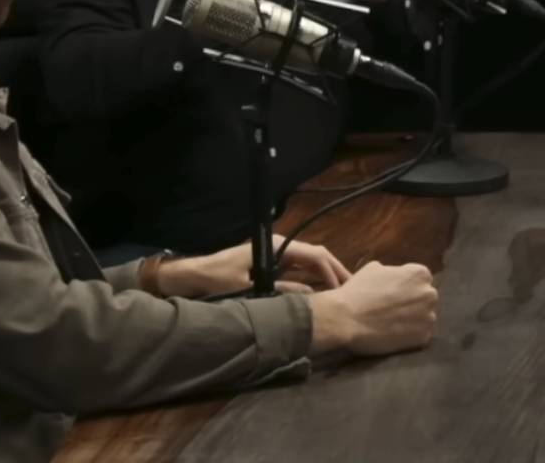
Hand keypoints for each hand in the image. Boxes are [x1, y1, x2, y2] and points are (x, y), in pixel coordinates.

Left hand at [158, 234, 350, 297]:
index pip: (315, 255)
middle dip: (335, 272)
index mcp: (277, 246)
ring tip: (342, 294)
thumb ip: (281, 291)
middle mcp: (280, 246)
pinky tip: (322, 293)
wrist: (191, 276)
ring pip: (310, 263)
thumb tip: (311, 298)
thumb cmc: (217, 280)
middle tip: (352, 290)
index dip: (332, 271)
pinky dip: (313, 280)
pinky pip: (299, 270)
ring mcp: (276, 255)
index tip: (344, 288)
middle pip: (316, 256)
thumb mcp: (250, 288)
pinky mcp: (272, 265)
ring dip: (326, 277)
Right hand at [308, 261, 437, 355]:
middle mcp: (430, 294)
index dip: (406, 287)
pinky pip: (420, 335)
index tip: (394, 294)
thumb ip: (393, 272)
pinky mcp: (423, 337)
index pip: (420, 279)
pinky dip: (410, 336)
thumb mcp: (375, 269)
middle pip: (425, 298)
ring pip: (424, 317)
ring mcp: (428, 317)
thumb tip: (397, 277)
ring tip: (392, 323)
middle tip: (393, 310)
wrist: (346, 318)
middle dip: (413, 303)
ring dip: (413, 320)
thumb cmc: (358, 290)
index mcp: (420, 274)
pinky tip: (393, 334)